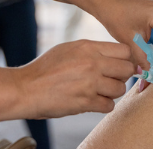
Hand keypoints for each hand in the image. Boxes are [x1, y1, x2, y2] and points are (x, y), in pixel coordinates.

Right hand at [17, 40, 134, 118]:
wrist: (25, 89)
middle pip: (127, 69)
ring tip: (99, 91)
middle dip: (121, 76)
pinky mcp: (85, 102)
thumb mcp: (68, 49)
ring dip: (112, 92)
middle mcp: (92, 63)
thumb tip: (113, 56)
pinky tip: (93, 101)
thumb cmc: (44, 69)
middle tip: (111, 79)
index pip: (124, 50)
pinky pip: (109, 105)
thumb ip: (92, 50)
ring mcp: (90, 83)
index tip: (119, 66)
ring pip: (121, 88)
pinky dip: (103, 105)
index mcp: (88, 47)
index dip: (125, 59)